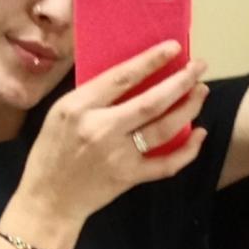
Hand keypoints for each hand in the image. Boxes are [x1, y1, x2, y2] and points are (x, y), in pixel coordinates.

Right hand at [9, 42, 209, 248]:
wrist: (47, 200)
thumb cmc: (51, 153)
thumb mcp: (60, 114)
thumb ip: (91, 97)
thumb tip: (129, 75)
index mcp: (79, 107)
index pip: (122, 77)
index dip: (151, 60)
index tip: (173, 48)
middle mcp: (100, 129)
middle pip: (151, 102)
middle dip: (181, 82)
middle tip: (199, 68)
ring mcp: (117, 155)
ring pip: (163, 129)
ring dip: (188, 109)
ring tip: (201, 92)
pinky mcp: (128, 177)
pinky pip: (165, 164)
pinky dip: (188, 151)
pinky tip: (200, 135)